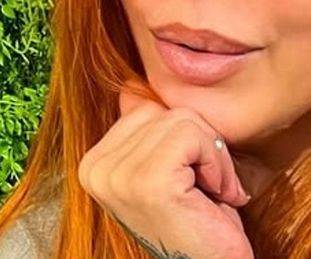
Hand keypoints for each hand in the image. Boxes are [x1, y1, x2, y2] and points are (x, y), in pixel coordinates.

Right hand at [78, 80, 254, 258]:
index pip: (145, 108)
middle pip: (165, 111)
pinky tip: (213, 197)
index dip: (182, 138)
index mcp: (93, 164)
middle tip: (203, 188)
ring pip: (183, 120)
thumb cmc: (196, 222)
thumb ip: (144, 132)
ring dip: (212, 158)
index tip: (188, 179)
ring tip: (208, 194)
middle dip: (199, 144)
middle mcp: (96, 169)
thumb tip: (128, 88)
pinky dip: (216, 165)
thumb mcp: (166, 169)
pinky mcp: (149, 181)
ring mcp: (118, 176)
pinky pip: (193, 137)